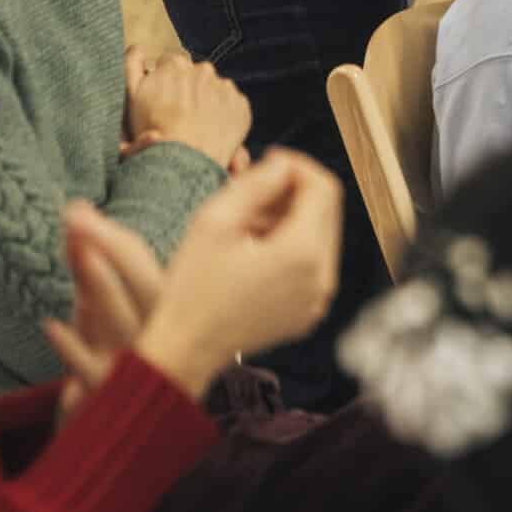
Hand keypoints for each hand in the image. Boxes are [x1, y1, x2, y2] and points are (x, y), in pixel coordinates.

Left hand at [46, 201, 165, 425]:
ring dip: (103, 287)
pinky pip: (94, 368)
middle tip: (77, 218)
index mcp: (167, 310)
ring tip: (84, 257)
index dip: (110, 234)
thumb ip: (88, 270)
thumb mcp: (99, 310)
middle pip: (143, 284)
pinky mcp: (110, 392)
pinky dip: (72, 348)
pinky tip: (51, 326)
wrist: (118, 430)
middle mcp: (162, 334)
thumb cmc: (112, 359)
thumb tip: (76, 214)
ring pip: (124, 321)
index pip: (144, 265)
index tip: (77, 209)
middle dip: (111, 247)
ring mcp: (139, 364)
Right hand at [124, 49, 251, 171]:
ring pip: (213, 88)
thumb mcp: (131, 95)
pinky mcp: (241, 105)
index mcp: (175, 63)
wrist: (185, 161)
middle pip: (193, 74)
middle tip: (178, 113)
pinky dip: (223, 113)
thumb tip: (140, 47)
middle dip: (186, 87)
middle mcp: (204, 70)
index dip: (164, 79)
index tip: (162, 98)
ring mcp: (225, 87)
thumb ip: (131, 64)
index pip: (170, 62)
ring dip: (205, 99)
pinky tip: (210, 129)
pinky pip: (231, 104)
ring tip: (195, 123)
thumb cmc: (153, 129)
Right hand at [131, 151, 341, 401]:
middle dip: (294, 194)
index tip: (268, 162)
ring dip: (290, 220)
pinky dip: (291, 248)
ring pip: (320, 236)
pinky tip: (253, 251)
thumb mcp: (215, 222)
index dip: (298, 166)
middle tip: (250, 196)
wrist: (186, 348)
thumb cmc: (192, 287)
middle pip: (326, 211)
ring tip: (246, 226)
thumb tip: (284, 165)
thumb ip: (256, 184)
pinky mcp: (309, 311)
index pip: (323, 188)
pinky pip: (313, 265)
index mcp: (303, 253)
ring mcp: (318, 298)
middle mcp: (322, 277)